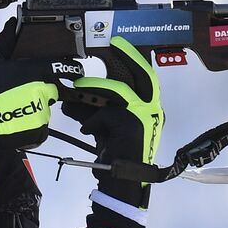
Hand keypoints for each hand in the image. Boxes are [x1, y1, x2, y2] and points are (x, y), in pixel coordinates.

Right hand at [0, 18, 82, 151]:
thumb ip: (6, 40)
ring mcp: (42, 112)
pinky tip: (14, 121)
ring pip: (44, 107)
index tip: (75, 71)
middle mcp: (42, 90)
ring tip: (12, 108)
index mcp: (34, 71)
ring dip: (33, 107)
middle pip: (51, 88)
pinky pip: (41, 126)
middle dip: (39, 89)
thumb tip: (14, 25)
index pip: (64, 67)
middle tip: (18, 93)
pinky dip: (31, 125)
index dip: (72, 69)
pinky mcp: (40, 131)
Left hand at [63, 36, 163, 207]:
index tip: (120, 46)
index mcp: (149, 111)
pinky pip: (105, 114)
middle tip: (115, 42)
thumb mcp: (105, 130)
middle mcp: (152, 112)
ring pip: (118, 91)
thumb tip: (74, 98)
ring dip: (94, 89)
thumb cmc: (116, 158)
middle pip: (143, 76)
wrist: (121, 184)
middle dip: (128, 56)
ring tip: (76, 91)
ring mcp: (145, 117)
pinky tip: (86, 131)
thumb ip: (95, 112)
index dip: (134, 61)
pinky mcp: (132, 126)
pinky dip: (91, 121)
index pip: (145, 80)